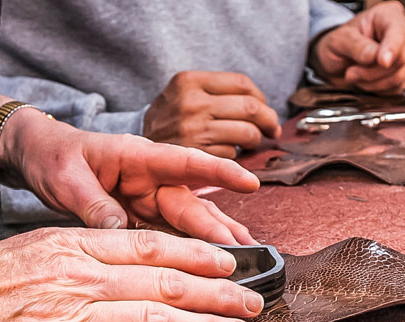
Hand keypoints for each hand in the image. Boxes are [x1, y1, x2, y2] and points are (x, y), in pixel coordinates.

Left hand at [0, 102, 257, 244]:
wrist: (38, 158)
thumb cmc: (53, 158)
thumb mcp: (67, 179)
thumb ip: (94, 204)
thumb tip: (120, 232)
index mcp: (137, 157)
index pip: (185, 162)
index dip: (219, 171)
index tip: (249, 183)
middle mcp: (150, 178)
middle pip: (190, 203)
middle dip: (219, 227)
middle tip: (247, 252)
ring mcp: (147, 199)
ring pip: (187, 222)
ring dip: (214, 241)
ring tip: (245, 261)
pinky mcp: (140, 218)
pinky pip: (169, 236)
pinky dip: (189, 251)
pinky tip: (210, 269)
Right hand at [0, 228, 262, 321]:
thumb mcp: (24, 253)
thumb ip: (72, 260)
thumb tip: (114, 273)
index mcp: (69, 245)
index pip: (150, 244)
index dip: (198, 254)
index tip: (231, 263)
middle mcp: (76, 273)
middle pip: (166, 278)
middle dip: (219, 291)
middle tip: (254, 302)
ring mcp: (66, 313)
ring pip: (156, 314)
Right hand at [143, 71, 281, 157]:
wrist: (134, 149)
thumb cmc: (170, 120)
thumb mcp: (183, 92)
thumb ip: (217, 92)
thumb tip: (262, 106)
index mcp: (188, 81)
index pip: (243, 84)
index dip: (261, 98)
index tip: (264, 109)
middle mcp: (191, 104)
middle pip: (250, 108)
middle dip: (268, 120)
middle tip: (271, 129)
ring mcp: (193, 131)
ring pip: (246, 133)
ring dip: (255, 140)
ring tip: (249, 142)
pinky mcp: (196, 156)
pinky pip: (232, 155)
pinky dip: (234, 156)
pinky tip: (225, 153)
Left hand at [310, 1, 404, 94]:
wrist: (339, 60)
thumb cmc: (340, 44)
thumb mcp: (339, 40)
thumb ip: (357, 46)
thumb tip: (375, 57)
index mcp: (389, 15)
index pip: (400, 32)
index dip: (392, 49)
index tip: (382, 62)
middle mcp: (404, 32)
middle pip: (401, 58)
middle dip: (373, 71)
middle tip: (350, 73)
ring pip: (400, 76)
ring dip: (373, 83)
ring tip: (354, 76)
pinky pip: (399, 87)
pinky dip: (379, 90)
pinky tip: (366, 82)